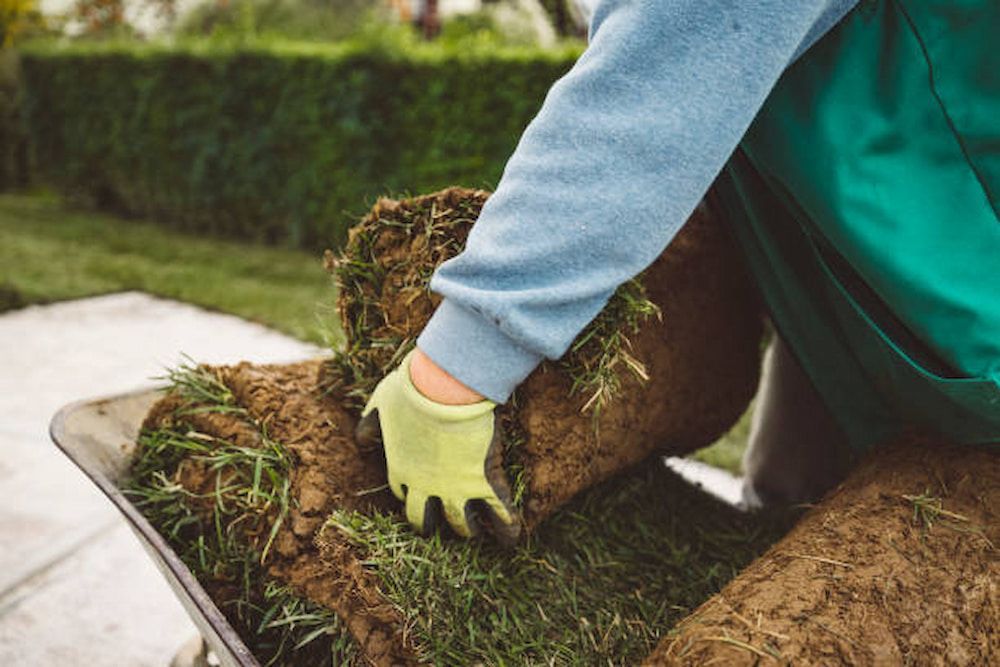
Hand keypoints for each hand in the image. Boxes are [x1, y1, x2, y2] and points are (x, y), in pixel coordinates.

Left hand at [355, 350, 521, 544]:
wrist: (446, 386)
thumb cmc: (413, 390)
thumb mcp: (380, 405)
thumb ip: (370, 424)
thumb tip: (362, 441)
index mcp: (400, 468)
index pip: (403, 494)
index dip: (412, 495)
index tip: (420, 494)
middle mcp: (425, 486)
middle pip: (425, 519)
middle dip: (432, 524)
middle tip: (441, 525)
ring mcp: (455, 487)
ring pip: (461, 523)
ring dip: (467, 529)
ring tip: (475, 531)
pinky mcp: (484, 481)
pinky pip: (498, 512)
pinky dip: (505, 528)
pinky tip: (510, 539)